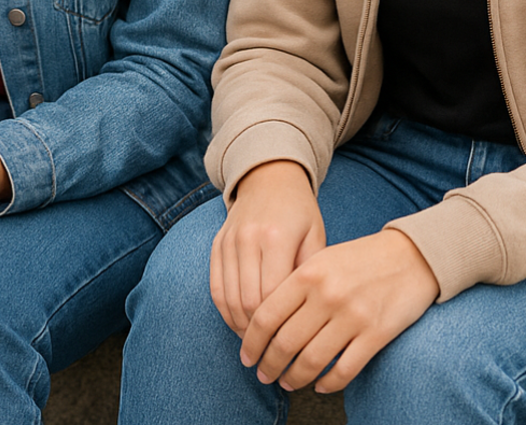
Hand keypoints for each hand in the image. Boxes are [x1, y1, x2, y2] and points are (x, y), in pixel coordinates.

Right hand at [211, 161, 324, 334]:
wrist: (268, 179)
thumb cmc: (300, 212)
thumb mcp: (317, 238)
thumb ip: (309, 276)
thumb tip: (307, 320)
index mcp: (276, 238)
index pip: (273, 296)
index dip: (280, 326)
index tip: (292, 346)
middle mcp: (247, 240)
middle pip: (248, 301)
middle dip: (259, 334)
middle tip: (273, 354)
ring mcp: (227, 243)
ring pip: (228, 298)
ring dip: (240, 327)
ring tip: (256, 344)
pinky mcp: (216, 246)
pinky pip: (215, 288)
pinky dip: (226, 311)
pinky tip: (239, 324)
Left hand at [241, 229, 439, 392]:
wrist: (411, 256)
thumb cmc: (358, 259)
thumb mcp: (319, 259)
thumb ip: (292, 285)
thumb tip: (261, 322)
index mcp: (306, 274)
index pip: (266, 316)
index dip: (251, 342)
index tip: (246, 356)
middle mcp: (327, 296)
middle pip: (285, 342)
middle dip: (269, 365)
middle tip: (263, 375)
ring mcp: (353, 316)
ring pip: (313, 360)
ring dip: (295, 377)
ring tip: (287, 383)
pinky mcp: (377, 333)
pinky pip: (346, 368)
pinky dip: (329, 382)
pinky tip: (320, 385)